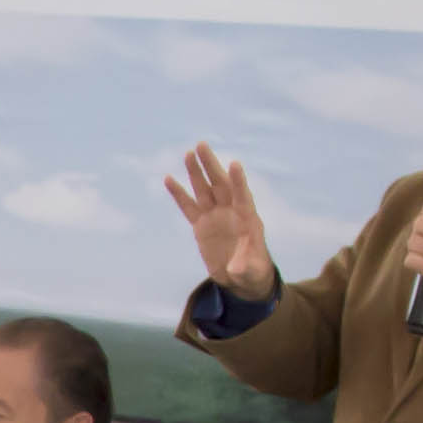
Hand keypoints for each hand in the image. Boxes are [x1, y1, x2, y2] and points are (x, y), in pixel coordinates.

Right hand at [164, 141, 271, 301]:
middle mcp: (231, 212)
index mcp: (247, 219)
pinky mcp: (201, 225)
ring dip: (196, 172)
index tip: (234, 164)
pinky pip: (188, 206)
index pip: (242, 196)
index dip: (239, 181)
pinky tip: (169, 179)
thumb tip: (236, 268)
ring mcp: (215, 216)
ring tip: (188, 153)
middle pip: (220, 184)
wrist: (241, 277)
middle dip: (211, 166)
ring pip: (203, 190)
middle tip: (202, 145)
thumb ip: (245, 266)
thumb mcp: (252, 271)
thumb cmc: (253, 271)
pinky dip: (179, 194)